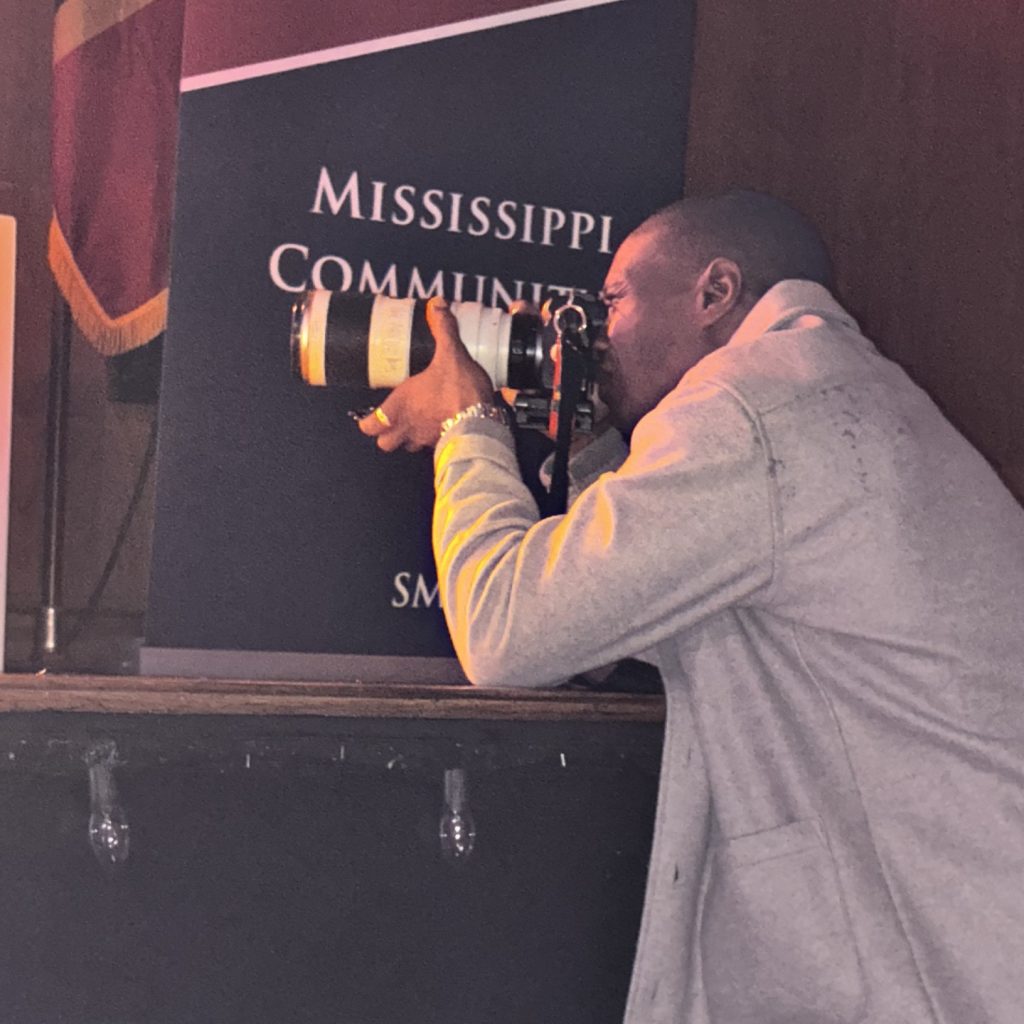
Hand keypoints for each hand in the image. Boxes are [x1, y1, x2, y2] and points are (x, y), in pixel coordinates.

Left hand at [358, 297, 494, 451]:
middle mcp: (408, 426)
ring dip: (408, 439)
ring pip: (407, 447)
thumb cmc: (459, 394)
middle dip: (385, 435)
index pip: (370, 425)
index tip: (369, 417)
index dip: (367, 423)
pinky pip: (432, 447)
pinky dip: (433, 439)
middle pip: (384, 444)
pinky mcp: (445, 446)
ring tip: (417, 423)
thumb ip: (443, 330)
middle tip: (391, 422)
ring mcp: (426, 440)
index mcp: (401, 405)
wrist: (483, 422)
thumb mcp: (451, 354)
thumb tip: (437, 306)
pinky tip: (442, 425)